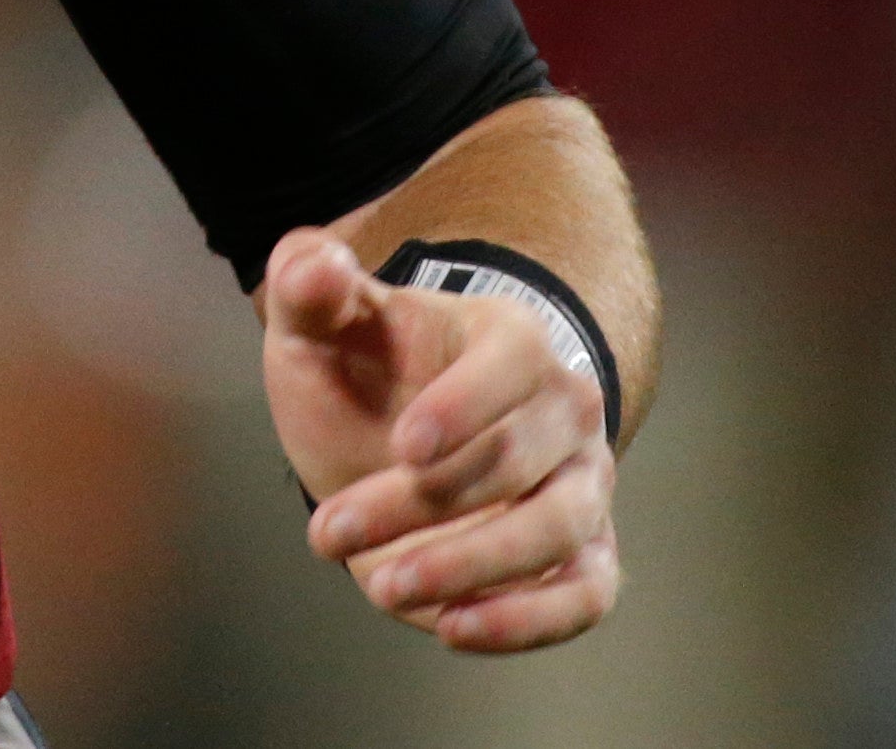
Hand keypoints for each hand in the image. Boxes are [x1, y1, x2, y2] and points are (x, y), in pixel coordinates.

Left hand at [260, 227, 620, 652]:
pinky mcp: (583, 555)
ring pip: (557, 531)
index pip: (513, 366)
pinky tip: (452, 628)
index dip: (463, 407)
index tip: (402, 445)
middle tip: (328, 532)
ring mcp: (582, 486)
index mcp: (514, 339)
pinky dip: (531, 620)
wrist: (398, 433)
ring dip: (471, 568)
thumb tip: (315, 267)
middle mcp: (566, 411)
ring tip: (380, 586)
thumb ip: (308, 283)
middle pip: (515, 462)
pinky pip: (587, 594)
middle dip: (419, 505)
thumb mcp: (323, 324)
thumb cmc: (365, 371)